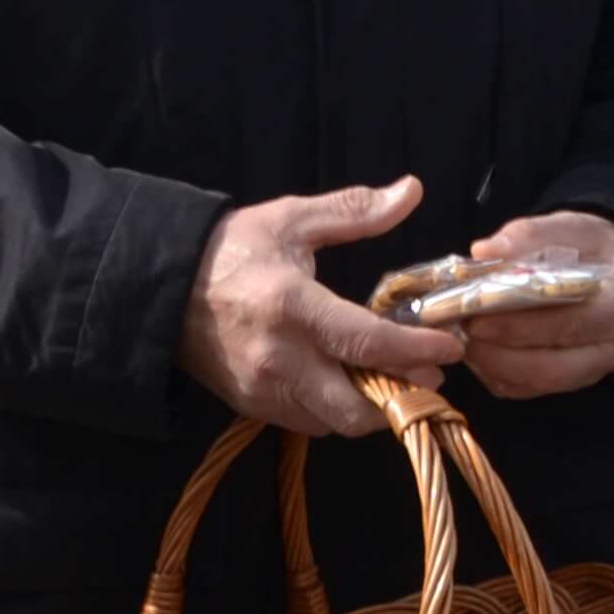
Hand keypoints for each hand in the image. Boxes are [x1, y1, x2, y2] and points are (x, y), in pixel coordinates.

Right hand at [182, 179, 459, 437]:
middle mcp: (279, 359)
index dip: (418, 350)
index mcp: (293, 308)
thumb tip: (412, 191)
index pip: (368, 344)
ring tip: (401, 378)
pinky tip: (358, 383)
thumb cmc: (232, 250)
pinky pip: (308, 421)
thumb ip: (354, 211)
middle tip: (434, 375)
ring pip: (334, 422)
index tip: (452, 347)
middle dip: (403, 397)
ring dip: (374, 409)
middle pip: (355, 407)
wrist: (161, 287)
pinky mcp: (250, 405)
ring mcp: (262, 389)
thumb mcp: (292, 220)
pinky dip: (340, 410)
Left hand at [448, 210, 613, 400]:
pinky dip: (495, 373)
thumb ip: (530, 236)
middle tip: (459, 332)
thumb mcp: (568, 228)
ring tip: (462, 340)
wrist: (611, 267)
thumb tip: (485, 250)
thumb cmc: (589, 247)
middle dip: (498, 353)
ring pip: (536, 383)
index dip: (520, 327)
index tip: (477, 316)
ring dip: (492, 366)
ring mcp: (593, 370)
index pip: (570, 325)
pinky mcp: (569, 382)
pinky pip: (526, 389)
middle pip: (551, 367)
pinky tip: (477, 349)